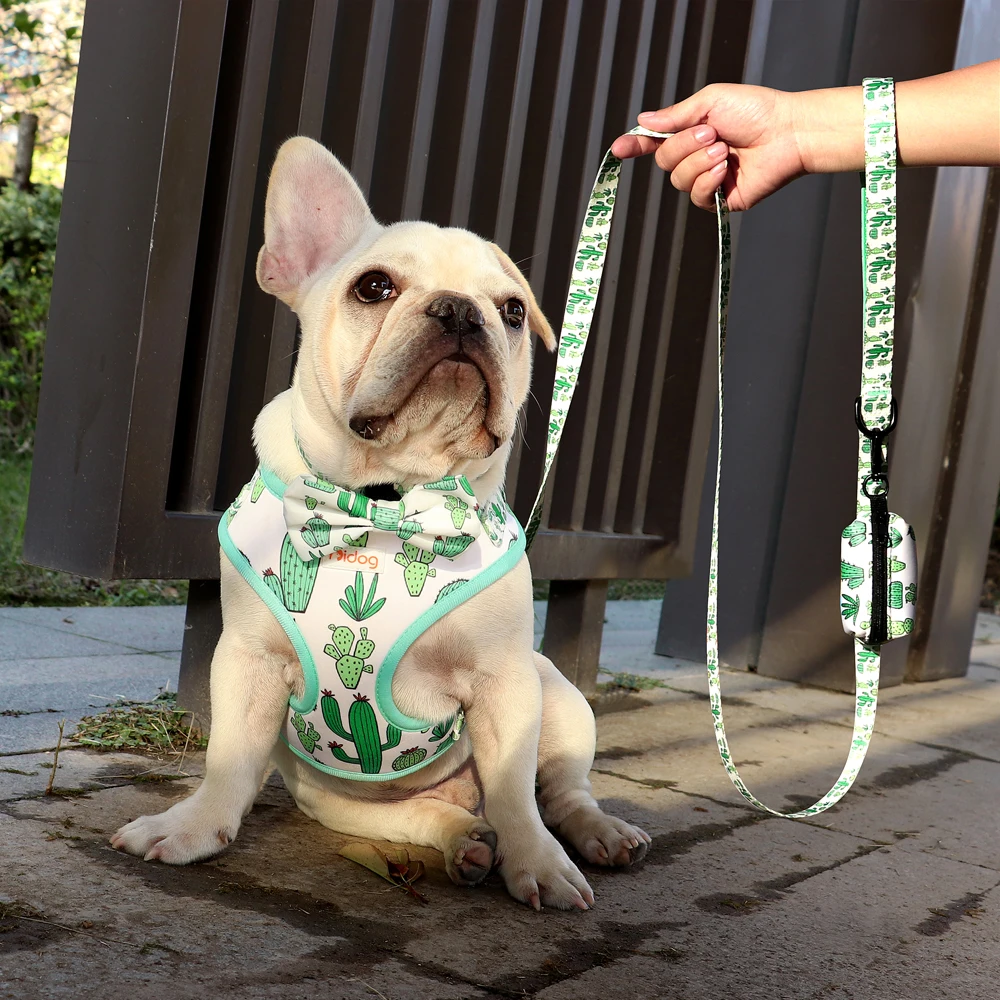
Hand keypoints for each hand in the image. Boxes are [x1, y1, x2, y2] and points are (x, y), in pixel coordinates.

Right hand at [612, 84, 808, 211]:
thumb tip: (644, 121)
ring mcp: (706, 180)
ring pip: (678, 180)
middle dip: (683, 147)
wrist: (788, 133)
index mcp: (690, 133)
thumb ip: (675, 115)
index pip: (654, 143)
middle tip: (712, 134)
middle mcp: (695, 158)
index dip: (635, 146)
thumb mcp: (711, 102)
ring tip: (724, 150)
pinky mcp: (719, 200)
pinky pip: (696, 197)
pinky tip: (725, 170)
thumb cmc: (756, 111)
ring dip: (698, 162)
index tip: (618, 149)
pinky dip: (708, 181)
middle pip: (664, 162)